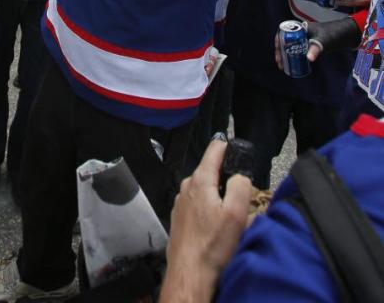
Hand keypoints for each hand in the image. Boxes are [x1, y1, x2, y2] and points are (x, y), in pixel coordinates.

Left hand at [159, 140, 250, 302]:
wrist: (189, 274)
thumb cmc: (212, 246)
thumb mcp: (236, 213)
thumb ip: (240, 185)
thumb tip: (240, 176)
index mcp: (200, 179)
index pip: (215, 147)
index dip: (231, 149)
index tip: (242, 160)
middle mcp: (187, 186)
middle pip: (211, 170)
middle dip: (226, 180)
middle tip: (239, 200)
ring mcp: (181, 202)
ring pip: (204, 189)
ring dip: (217, 197)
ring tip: (228, 219)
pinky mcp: (179, 218)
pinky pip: (197, 205)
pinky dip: (208, 210)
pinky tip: (215, 229)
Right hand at [274, 15, 363, 69]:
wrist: (344, 35)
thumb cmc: (332, 34)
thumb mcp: (322, 41)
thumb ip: (316, 48)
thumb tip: (309, 59)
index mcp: (301, 27)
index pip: (284, 30)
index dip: (278, 39)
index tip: (277, 48)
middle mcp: (300, 32)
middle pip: (285, 41)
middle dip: (280, 51)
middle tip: (279, 62)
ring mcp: (304, 39)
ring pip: (290, 47)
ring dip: (284, 55)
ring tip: (282, 66)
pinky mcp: (308, 46)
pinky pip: (297, 51)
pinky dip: (292, 57)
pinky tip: (291, 65)